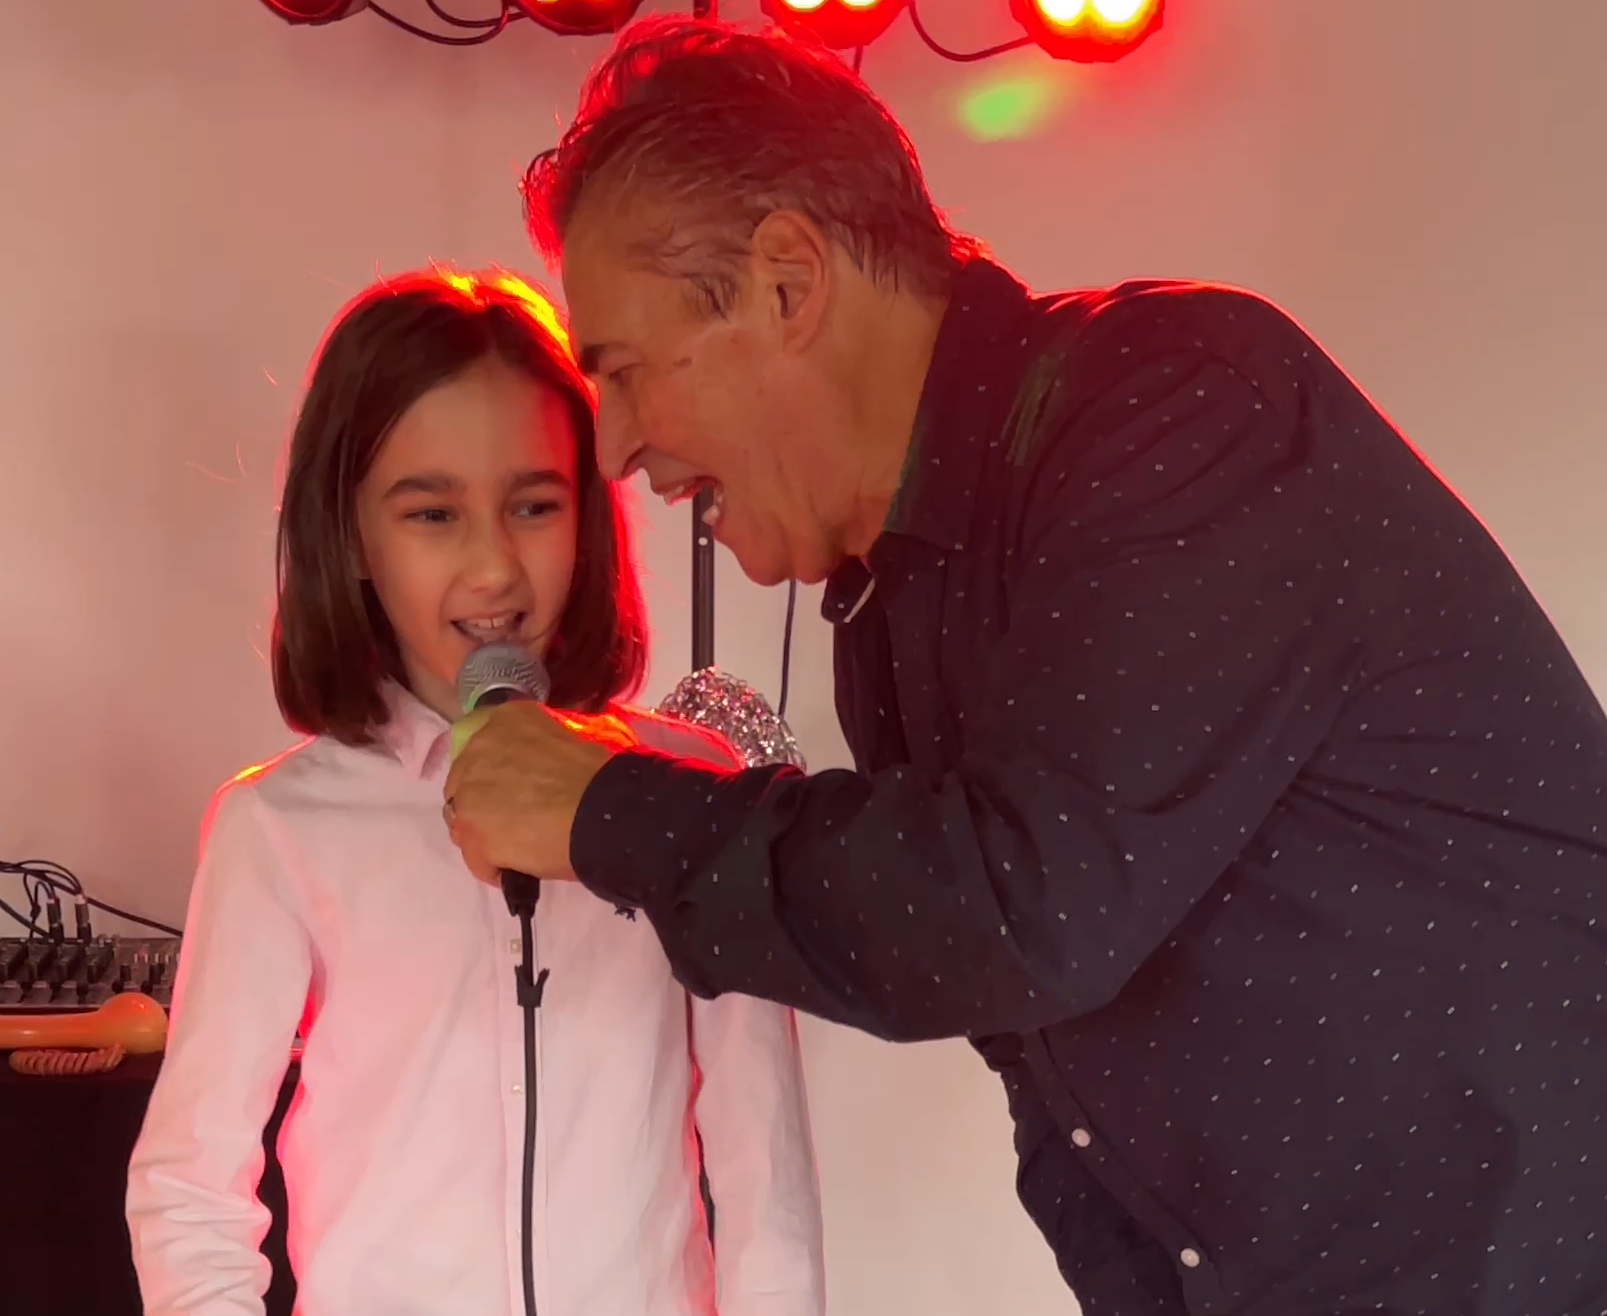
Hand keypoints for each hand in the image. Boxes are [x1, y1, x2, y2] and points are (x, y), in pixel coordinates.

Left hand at [443, 702, 636, 885]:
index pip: (486, 750)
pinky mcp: (473, 833)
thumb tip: (542, 770)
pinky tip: (523, 866)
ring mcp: (470, 793)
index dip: (501, 774)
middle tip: (519, 820)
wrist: (606, 808)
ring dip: (488, 836)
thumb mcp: (570, 738)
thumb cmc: (600, 774)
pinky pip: (477, 859)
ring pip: (465, 824)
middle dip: (486, 804)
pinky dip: (497, 867)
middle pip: (465, 786)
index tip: (521, 789)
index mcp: (507, 719)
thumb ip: (541, 749)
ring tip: (521, 848)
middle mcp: (478, 749)